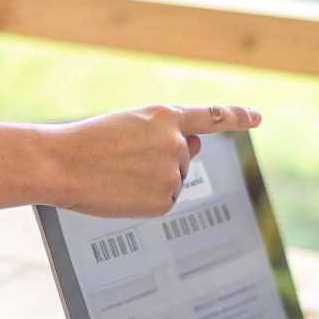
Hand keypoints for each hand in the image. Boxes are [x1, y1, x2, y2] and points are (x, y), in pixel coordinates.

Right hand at [52, 104, 260, 216]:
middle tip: (127, 158)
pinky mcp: (164, 201)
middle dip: (164, 158)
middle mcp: (177, 143)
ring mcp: (172, 173)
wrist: (62, 164)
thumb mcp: (132, 123)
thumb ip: (168, 133)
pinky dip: (146, 200)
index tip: (256, 117)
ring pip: (174, 179)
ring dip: (152, 179)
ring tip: (119, 173)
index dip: (238, 116)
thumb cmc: (90, 141)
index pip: (213, 116)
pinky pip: (164, 202)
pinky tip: (122, 191)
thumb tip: (196, 148)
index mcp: (167, 116)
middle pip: (186, 155)